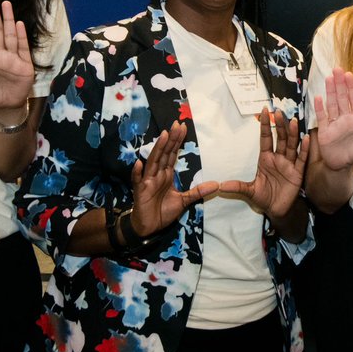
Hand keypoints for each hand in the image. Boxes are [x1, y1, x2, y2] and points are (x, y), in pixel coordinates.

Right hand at [129, 122, 218, 236]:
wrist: (148, 227)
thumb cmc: (162, 212)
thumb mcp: (183, 201)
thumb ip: (197, 192)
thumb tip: (216, 184)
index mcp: (166, 174)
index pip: (173, 154)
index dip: (177, 141)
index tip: (183, 127)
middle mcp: (157, 174)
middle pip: (165, 153)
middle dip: (171, 139)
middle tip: (177, 124)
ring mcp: (147, 182)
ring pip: (153, 162)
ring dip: (158, 149)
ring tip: (164, 135)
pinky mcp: (140, 192)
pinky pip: (137, 181)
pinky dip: (137, 173)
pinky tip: (139, 164)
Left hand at [217, 109, 309, 218]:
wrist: (277, 210)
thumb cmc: (264, 197)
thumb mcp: (249, 192)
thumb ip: (237, 187)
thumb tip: (220, 186)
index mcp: (266, 159)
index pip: (266, 138)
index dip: (265, 125)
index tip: (264, 110)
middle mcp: (278, 158)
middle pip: (280, 138)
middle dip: (280, 125)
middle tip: (279, 111)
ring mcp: (289, 164)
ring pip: (291, 145)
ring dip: (292, 133)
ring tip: (293, 120)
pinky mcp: (297, 173)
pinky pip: (301, 159)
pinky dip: (304, 149)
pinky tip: (306, 138)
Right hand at [313, 68, 352, 170]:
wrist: (341, 165)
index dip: (352, 87)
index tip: (349, 75)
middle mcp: (346, 118)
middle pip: (342, 98)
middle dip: (340, 84)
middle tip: (337, 69)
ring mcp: (335, 123)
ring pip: (332, 104)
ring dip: (330, 92)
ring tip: (328, 78)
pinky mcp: (324, 131)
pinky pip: (321, 117)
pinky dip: (320, 108)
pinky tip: (318, 97)